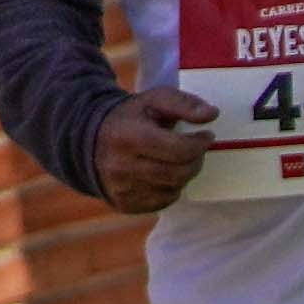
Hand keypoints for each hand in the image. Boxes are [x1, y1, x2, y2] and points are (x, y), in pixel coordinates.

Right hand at [96, 86, 215, 216]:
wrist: (91, 140)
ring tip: (177, 158)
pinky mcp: (124, 203)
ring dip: (185, 173)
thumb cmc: (131, 118)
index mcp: (126, 137)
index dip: (200, 144)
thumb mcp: (155, 100)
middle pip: (179, 173)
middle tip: (194, 148)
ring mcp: (120, 189)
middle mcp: (119, 167)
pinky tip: (164, 172)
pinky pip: (164, 201)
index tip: (205, 135)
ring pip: (175, 188)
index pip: (179, 150)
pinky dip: (172, 187)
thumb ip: (185, 103)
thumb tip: (211, 114)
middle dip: (196, 159)